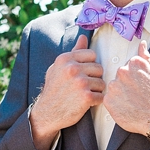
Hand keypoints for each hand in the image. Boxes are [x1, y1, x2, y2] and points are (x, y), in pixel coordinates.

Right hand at [30, 34, 103, 149]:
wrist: (47, 112)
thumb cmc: (54, 88)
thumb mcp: (59, 67)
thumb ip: (73, 52)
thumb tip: (84, 37)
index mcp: (65, 58)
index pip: (92, 55)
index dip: (89, 65)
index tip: (82, 73)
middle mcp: (73, 68)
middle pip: (99, 68)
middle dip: (94, 78)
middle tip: (83, 86)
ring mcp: (80, 82)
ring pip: (102, 83)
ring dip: (96, 90)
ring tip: (83, 94)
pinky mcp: (86, 97)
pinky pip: (102, 96)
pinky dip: (97, 101)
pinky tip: (86, 103)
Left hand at [103, 41, 149, 135]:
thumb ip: (145, 57)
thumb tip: (142, 44)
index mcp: (134, 63)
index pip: (128, 66)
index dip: (134, 78)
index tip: (139, 85)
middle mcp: (122, 71)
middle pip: (119, 76)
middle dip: (126, 84)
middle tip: (136, 94)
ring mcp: (114, 85)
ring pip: (113, 87)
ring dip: (120, 93)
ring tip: (131, 101)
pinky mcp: (108, 99)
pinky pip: (108, 99)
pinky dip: (115, 103)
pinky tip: (126, 106)